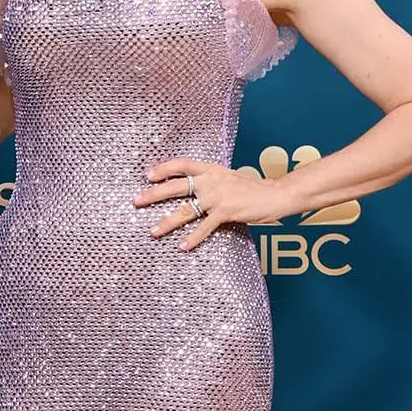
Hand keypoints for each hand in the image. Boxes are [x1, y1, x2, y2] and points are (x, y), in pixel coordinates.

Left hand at [134, 160, 282, 250]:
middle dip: (154, 194)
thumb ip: (209, 181)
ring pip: (186, 210)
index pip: (183, 164)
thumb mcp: (227, 178)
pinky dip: (193, 237)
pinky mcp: (226, 212)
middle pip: (177, 186)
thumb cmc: (251, 188)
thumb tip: (191, 188)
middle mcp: (211, 181)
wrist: (275, 194)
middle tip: (136, 201)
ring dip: (167, 222)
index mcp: (211, 169)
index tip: (147, 174)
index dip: (164, 168)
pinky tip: (183, 246)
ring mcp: (217, 197)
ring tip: (153, 232)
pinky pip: (205, 227)